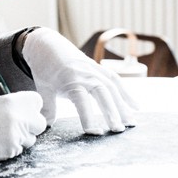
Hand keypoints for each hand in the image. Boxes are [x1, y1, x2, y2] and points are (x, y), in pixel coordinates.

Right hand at [0, 91, 45, 167]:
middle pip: (40, 122)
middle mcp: (18, 117)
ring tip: (3, 135)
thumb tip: (28, 113)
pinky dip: (12, 147)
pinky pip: (20, 149)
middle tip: (19, 127)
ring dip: (22, 138)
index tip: (24, 111)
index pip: (37, 102)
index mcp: (12, 101)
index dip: (31, 107)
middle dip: (31, 126)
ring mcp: (17, 135)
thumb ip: (13, 107)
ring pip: (32, 138)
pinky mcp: (12, 150)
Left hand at [22, 27, 137, 133]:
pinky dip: (126, 93)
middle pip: (102, 93)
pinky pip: (115, 80)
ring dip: (123, 105)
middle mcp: (85, 74)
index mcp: (70, 80)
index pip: (81, 101)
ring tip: (131, 123)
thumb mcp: (42, 87)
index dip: (88, 117)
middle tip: (118, 129)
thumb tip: (46, 126)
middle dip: (112, 112)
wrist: (47, 45)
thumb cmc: (45, 68)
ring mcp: (94, 70)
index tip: (94, 132)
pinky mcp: (99, 68)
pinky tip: (135, 107)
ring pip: (112, 87)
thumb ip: (47, 107)